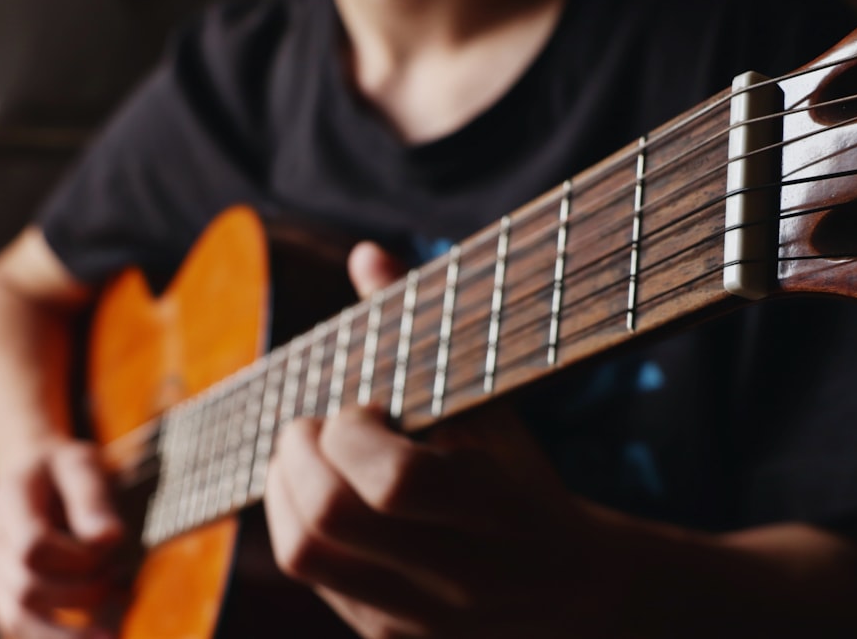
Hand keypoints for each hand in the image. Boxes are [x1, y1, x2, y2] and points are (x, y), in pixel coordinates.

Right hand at [0, 439, 123, 638]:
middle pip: (26, 588)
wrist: (33, 469)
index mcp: (8, 497)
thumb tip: (109, 540)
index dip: (77, 559)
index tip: (114, 547)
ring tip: (110, 635)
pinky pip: (17, 628)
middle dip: (80, 594)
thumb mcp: (84, 463)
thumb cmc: (64, 466)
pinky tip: (89, 638)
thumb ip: (93, 499)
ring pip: (16, 620)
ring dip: (67, 634)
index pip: (32, 547)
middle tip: (119, 583)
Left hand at [263, 242, 624, 637]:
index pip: (394, 480)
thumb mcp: (493, 409)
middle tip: (314, 426)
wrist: (574, 597)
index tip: (367, 408)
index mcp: (498, 515)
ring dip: (282, 488)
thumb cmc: (526, 487)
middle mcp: (458, 580)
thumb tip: (364, 254)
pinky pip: (310, 578)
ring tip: (305, 456)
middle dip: (300, 453)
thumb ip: (426, 332)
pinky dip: (294, 522)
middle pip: (329, 518)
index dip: (355, 430)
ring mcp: (417, 621)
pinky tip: (317, 494)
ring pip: (304, 553)